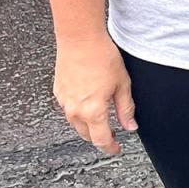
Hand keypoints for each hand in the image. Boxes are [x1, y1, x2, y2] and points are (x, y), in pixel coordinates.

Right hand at [54, 35, 136, 156]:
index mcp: (93, 111)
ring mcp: (64, 102)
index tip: (116, 149)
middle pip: (87, 135)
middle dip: (99, 137)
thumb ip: (126, 108)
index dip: (110, 148)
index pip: (101, 140)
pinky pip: (68, 109)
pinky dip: (78, 111)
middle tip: (112, 133)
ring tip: (100, 117)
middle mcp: (75, 111)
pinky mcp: (58, 92)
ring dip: (88, 125)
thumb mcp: (122, 83)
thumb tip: (130, 126)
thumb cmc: (102, 56)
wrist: (80, 39)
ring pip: (76, 123)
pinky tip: (87, 101)